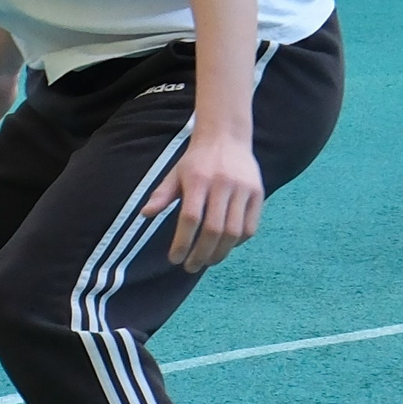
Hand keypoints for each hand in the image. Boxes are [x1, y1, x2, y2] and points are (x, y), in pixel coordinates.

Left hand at [141, 128, 263, 270]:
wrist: (226, 137)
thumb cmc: (196, 161)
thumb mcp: (175, 174)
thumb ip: (161, 195)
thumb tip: (144, 214)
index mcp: (198, 179)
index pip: (190, 218)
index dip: (182, 242)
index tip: (174, 259)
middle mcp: (222, 184)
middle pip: (213, 229)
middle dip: (201, 254)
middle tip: (190, 267)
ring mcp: (243, 189)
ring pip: (234, 232)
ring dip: (220, 253)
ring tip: (207, 261)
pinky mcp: (258, 193)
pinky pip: (250, 227)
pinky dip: (238, 242)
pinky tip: (225, 247)